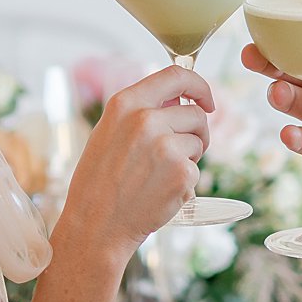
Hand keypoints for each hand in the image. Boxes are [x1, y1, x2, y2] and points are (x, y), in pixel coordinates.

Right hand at [58, 64, 212, 255]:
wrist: (95, 226)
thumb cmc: (98, 183)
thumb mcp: (108, 133)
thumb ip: (140, 112)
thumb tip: (178, 99)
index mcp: (125, 104)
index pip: (175, 75)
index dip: (198, 85)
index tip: (205, 99)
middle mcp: (146, 120)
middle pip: (195, 113)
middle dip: (196, 132)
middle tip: (180, 152)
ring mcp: (166, 146)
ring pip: (198, 142)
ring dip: (189, 158)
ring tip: (160, 175)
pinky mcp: (181, 173)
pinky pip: (196, 171)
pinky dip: (185, 184)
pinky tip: (160, 193)